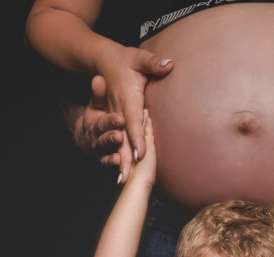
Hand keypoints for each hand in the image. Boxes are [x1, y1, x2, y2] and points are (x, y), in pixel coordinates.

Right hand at [72, 75, 124, 164]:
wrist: (87, 134)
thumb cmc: (98, 114)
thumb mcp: (96, 103)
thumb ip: (98, 93)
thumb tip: (98, 78)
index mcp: (94, 120)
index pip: (102, 120)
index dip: (110, 121)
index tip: (120, 120)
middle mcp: (95, 136)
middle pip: (103, 137)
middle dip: (111, 138)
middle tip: (119, 137)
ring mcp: (99, 148)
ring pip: (106, 151)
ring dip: (112, 154)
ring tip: (119, 158)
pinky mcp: (103, 157)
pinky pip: (106, 161)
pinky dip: (111, 163)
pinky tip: (118, 164)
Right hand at [97, 46, 172, 182]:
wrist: (104, 61)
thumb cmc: (124, 61)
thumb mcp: (138, 58)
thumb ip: (153, 63)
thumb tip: (169, 64)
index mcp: (126, 100)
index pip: (132, 122)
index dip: (136, 138)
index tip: (140, 154)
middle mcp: (118, 112)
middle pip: (122, 139)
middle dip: (125, 159)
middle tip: (126, 178)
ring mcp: (115, 119)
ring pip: (117, 143)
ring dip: (120, 162)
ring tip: (123, 180)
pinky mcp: (115, 123)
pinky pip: (117, 141)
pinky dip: (118, 156)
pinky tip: (122, 172)